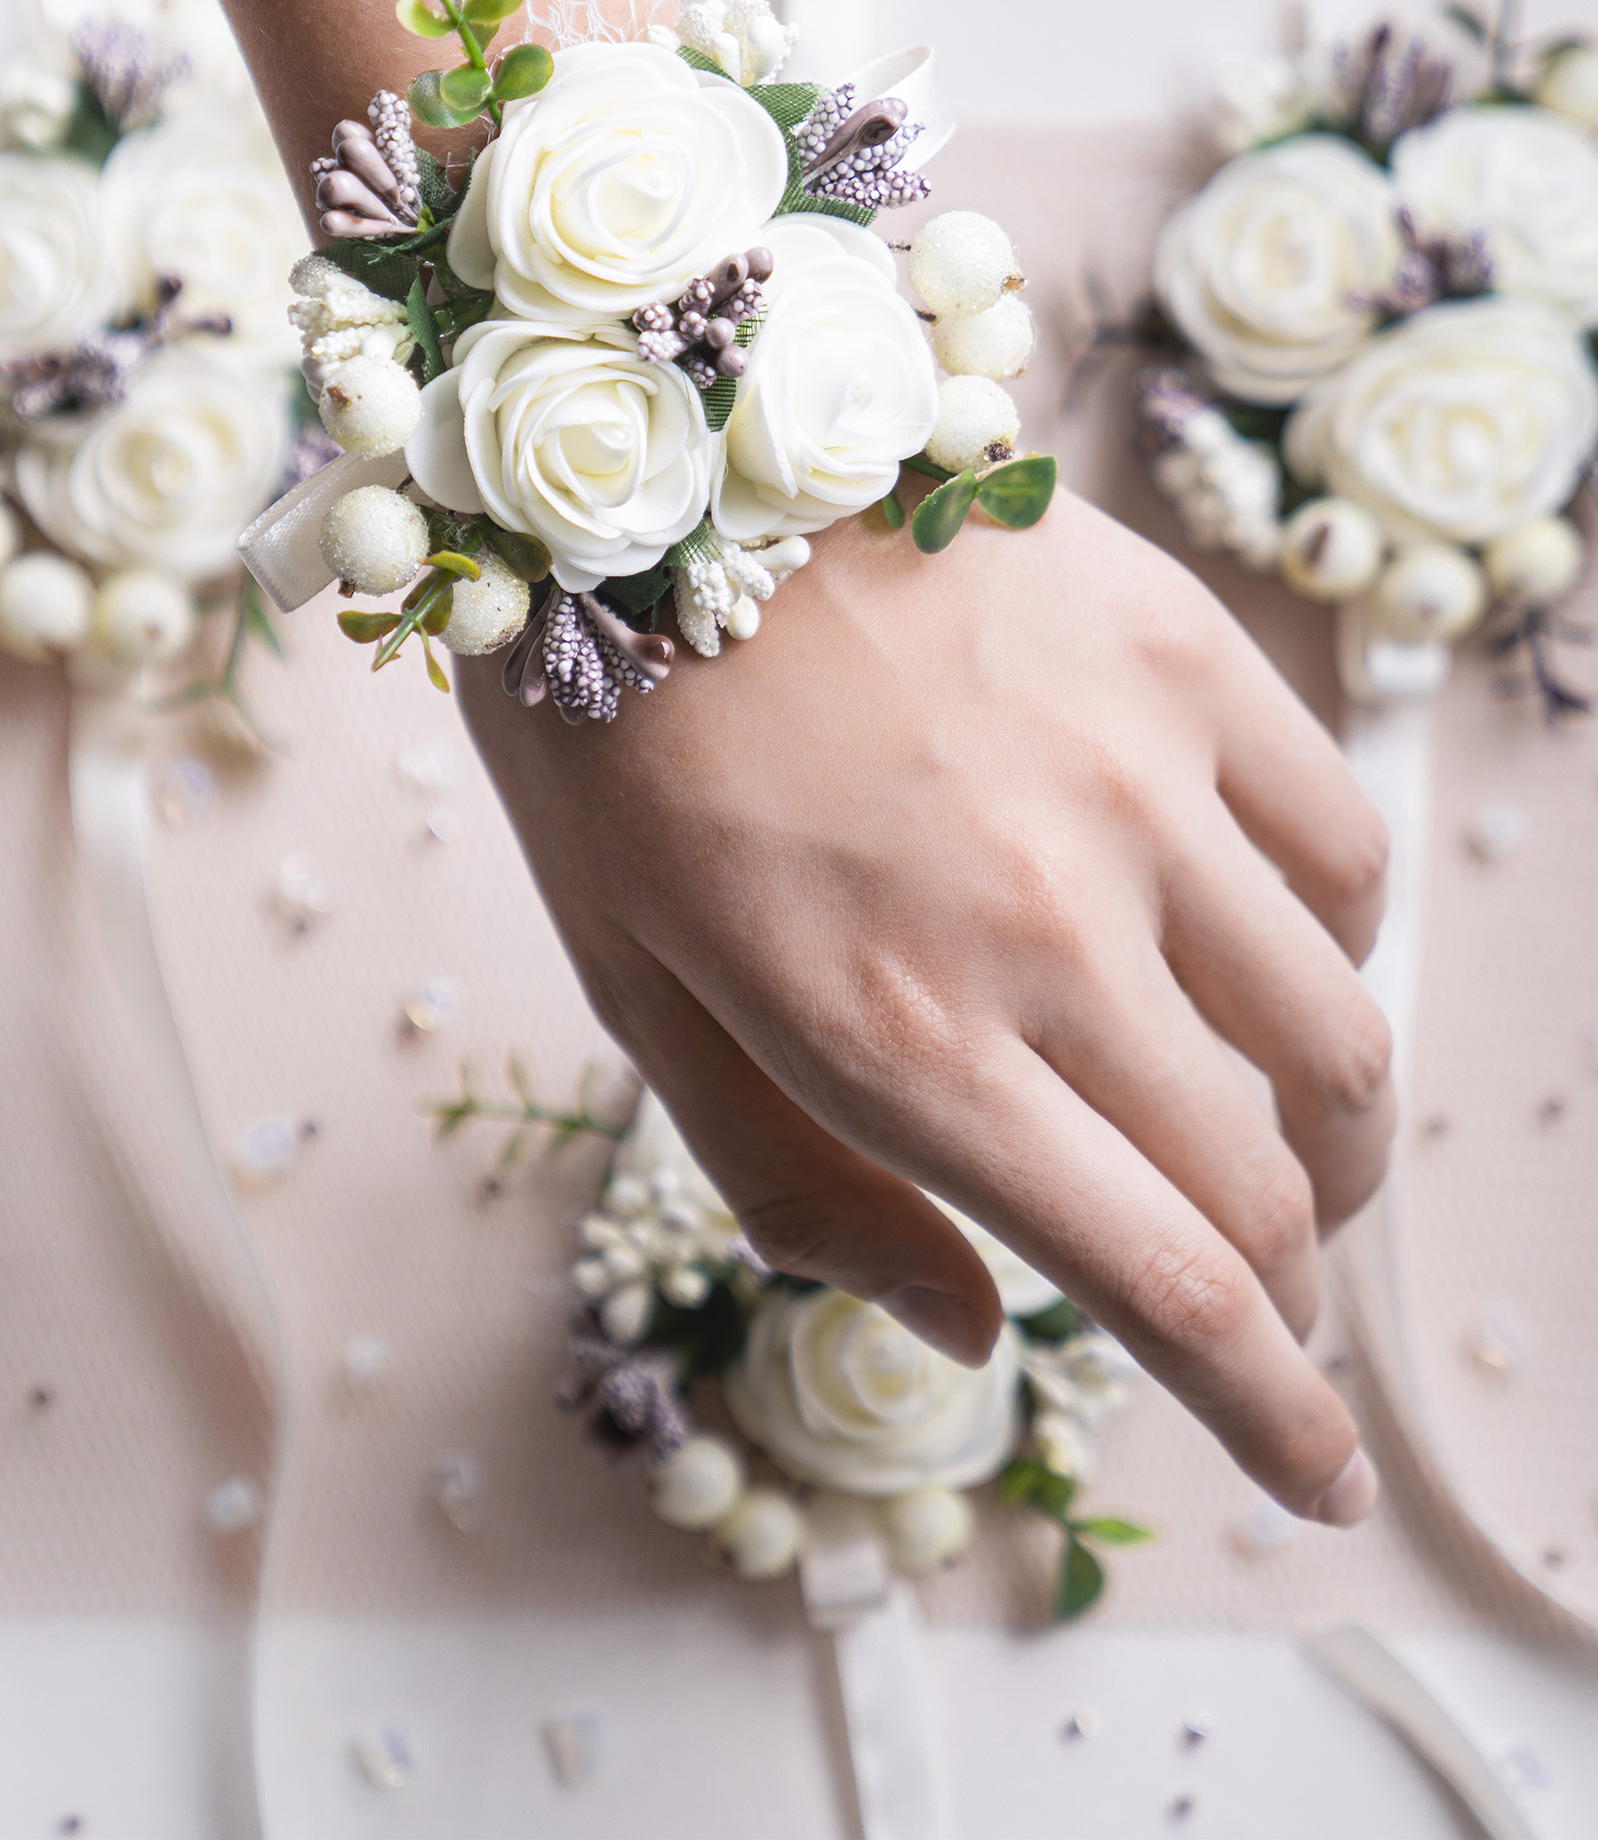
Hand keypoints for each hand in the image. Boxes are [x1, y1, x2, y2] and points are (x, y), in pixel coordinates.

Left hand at [460, 492, 1392, 1525]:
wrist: (638, 478)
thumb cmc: (617, 761)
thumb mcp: (643, 1007)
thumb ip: (804, 1191)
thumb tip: (972, 1325)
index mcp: (897, 1041)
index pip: (1166, 1283)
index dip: (1271, 1414)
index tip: (1318, 1477)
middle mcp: (1045, 929)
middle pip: (1270, 1183)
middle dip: (1283, 1288)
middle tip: (1256, 1297)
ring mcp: (1134, 781)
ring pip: (1338, 1032)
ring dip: (1332, 1138)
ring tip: (1284, 1146)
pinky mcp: (1177, 656)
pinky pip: (1336, 847)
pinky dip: (1326, 946)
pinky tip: (1256, 952)